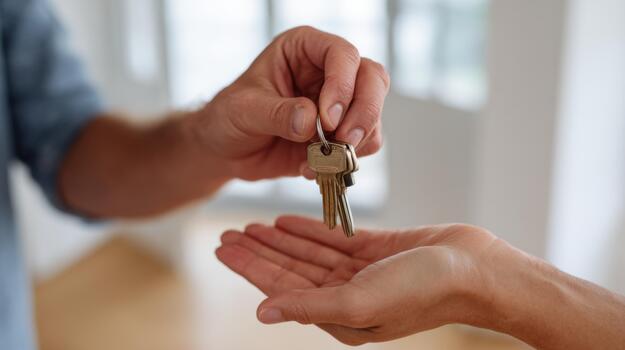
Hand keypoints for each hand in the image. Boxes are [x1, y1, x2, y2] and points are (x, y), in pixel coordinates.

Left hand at [188, 26, 388, 180]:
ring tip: (322, 159)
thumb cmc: (229, 118)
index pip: (342, 54)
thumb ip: (276, 113)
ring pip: (373, 113)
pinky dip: (346, 161)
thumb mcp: (243, 110)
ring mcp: (339, 104)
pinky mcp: (341, 134)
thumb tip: (310, 121)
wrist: (228, 151)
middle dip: (364, 112)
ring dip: (357, 140)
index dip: (343, 84)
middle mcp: (328, 72)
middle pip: (372, 79)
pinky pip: (363, 144)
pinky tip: (313, 168)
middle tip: (344, 141)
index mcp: (304, 50)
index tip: (327, 119)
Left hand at [216, 215, 499, 344]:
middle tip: (226, 233)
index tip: (224, 249)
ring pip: (307, 253)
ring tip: (249, 224)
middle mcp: (345, 295)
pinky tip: (286, 220)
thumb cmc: (423, 291)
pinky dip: (308, 230)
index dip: (251, 268)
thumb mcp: (360, 301)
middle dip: (258, 251)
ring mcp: (360, 272)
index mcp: (339, 315)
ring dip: (278, 239)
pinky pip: (332, 239)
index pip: (282, 289)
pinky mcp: (375, 251)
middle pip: (290, 269)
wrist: (474, 270)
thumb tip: (262, 312)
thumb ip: (309, 305)